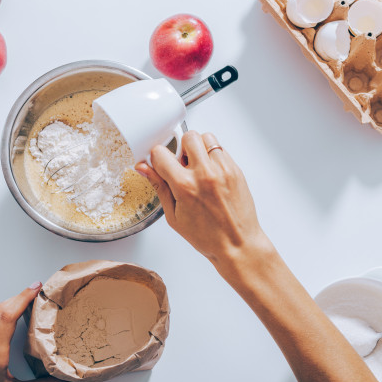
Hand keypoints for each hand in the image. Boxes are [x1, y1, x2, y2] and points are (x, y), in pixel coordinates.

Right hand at [135, 131, 273, 274]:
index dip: (157, 158)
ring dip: (199, 149)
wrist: (237, 244)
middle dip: (181, 148)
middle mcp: (205, 174)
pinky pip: (221, 149)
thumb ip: (159, 186)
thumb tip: (144, 168)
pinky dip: (213, 157)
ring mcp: (223, 170)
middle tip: (183, 166)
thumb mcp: (173, 216)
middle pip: (187, 136)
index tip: (161, 165)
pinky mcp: (236, 170)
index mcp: (185, 186)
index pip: (161, 153)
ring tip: (198, 168)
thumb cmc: (207, 236)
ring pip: (206, 137)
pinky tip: (211, 175)